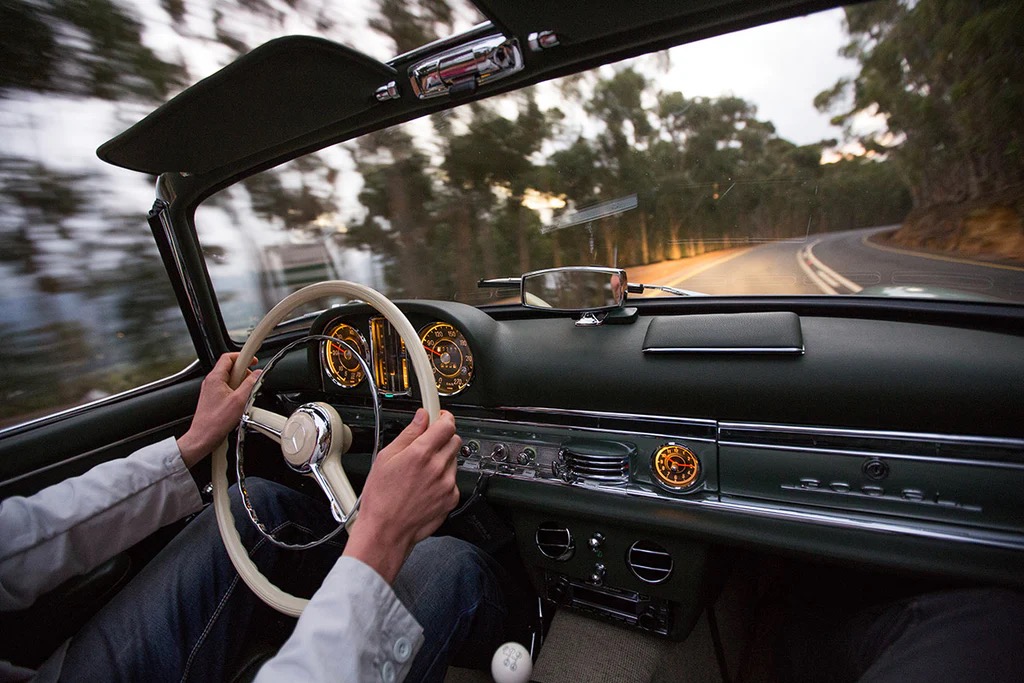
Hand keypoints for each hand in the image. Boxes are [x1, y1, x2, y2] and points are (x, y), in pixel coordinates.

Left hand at [176, 353, 260, 467]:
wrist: (203, 437)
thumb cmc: (215, 422)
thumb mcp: (239, 401)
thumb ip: (250, 384)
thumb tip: (257, 374)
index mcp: (215, 378)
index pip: (228, 357)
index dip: (243, 356)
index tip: (253, 359)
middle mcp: (211, 382)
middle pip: (230, 368)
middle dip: (244, 373)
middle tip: (252, 380)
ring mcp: (212, 391)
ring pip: (230, 379)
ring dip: (240, 384)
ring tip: (245, 395)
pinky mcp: (214, 399)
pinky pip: (227, 390)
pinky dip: (236, 393)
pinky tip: (240, 403)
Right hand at [343, 409, 460, 582]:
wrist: (386, 531)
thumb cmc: (381, 498)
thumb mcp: (385, 458)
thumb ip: (408, 434)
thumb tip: (421, 417)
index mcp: (420, 454)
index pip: (446, 424)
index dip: (444, 417)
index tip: (440, 415)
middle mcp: (437, 468)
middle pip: (453, 440)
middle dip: (442, 438)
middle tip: (427, 444)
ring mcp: (447, 484)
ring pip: (453, 460)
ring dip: (442, 459)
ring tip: (421, 471)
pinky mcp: (451, 498)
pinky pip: (453, 480)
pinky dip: (443, 479)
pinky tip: (426, 486)